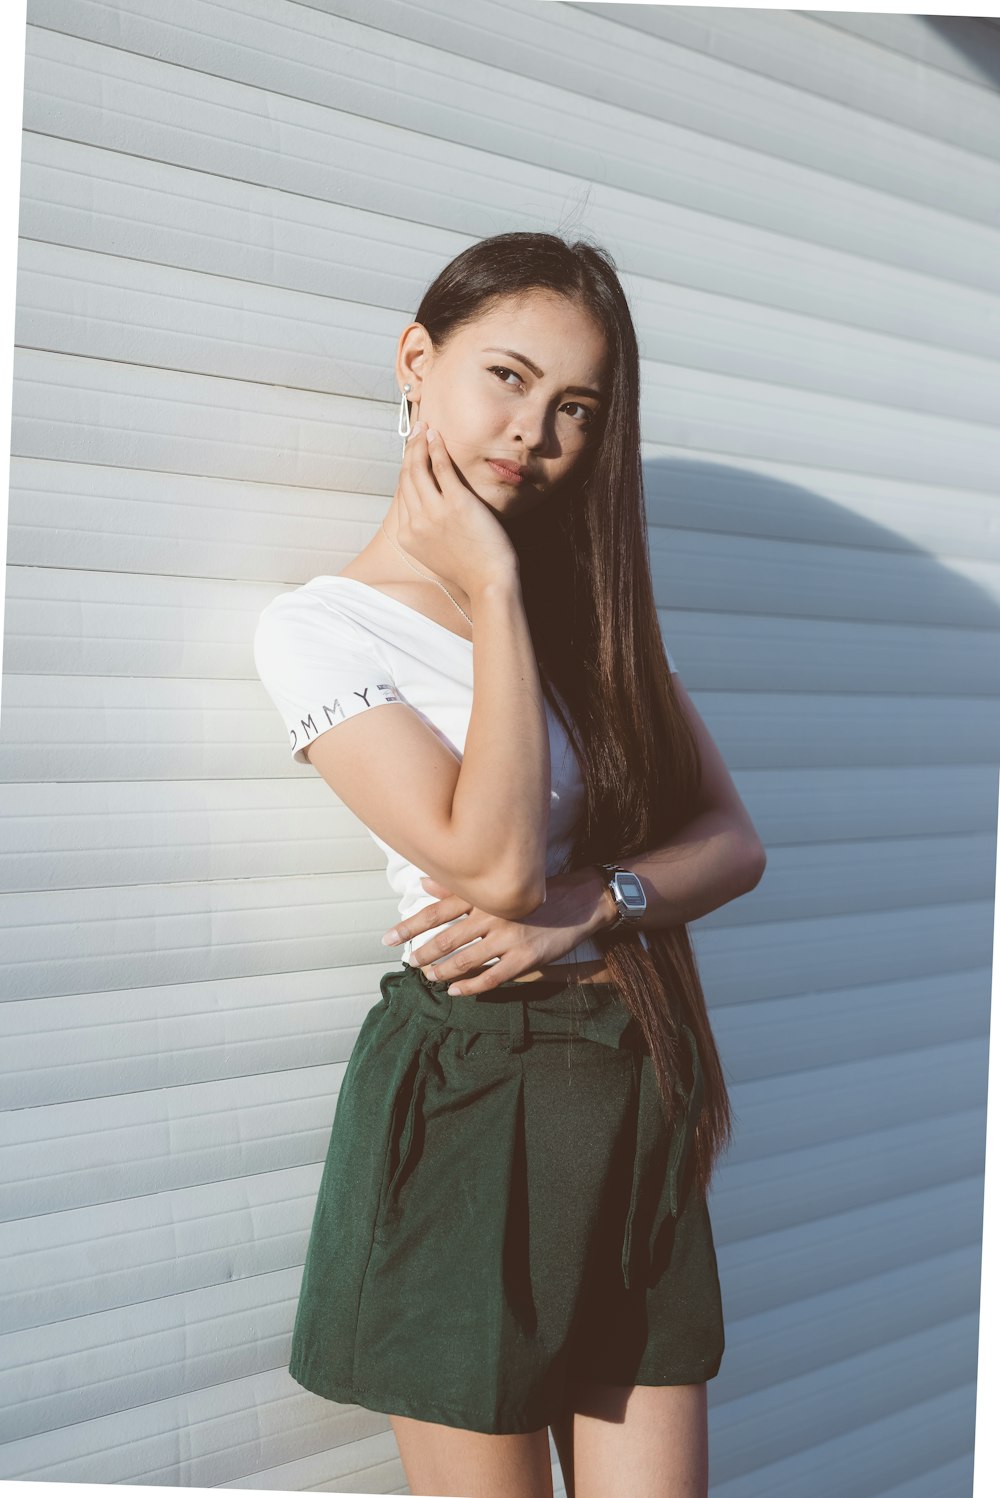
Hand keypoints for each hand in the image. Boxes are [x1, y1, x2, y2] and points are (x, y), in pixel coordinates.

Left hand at [380, 868, 617, 994]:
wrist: (580, 900)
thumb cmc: (536, 890)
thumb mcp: (499, 883)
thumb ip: (459, 886)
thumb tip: (423, 883)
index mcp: (483, 896)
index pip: (436, 912)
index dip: (410, 926)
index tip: (389, 938)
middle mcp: (491, 916)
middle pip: (445, 939)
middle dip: (422, 954)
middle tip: (408, 963)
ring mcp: (508, 939)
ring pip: (464, 961)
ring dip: (442, 972)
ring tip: (428, 977)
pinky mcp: (524, 959)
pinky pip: (491, 978)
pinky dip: (470, 987)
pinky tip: (455, 991)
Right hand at [396, 423, 517, 596]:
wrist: (489, 582)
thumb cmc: (470, 571)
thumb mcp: (436, 555)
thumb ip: (426, 534)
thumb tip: (428, 514)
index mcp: (408, 536)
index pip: (402, 494)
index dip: (406, 471)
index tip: (412, 455)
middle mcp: (416, 522)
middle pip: (407, 478)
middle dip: (409, 451)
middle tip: (415, 434)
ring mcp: (434, 512)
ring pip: (418, 469)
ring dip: (419, 445)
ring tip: (424, 430)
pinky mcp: (456, 502)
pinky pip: (441, 468)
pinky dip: (436, 449)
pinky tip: (436, 437)